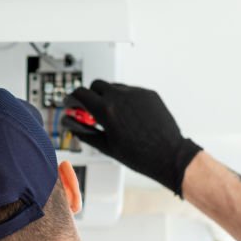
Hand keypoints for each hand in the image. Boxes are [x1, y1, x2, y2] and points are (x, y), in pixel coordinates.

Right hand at [67, 81, 200, 196]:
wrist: (169, 154)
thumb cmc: (140, 155)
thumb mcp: (106, 146)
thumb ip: (85, 132)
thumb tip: (72, 126)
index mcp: (107, 111)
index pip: (80, 94)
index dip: (72, 99)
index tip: (71, 103)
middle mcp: (121, 97)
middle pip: (96, 84)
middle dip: (90, 95)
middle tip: (90, 109)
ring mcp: (136, 93)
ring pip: (113, 86)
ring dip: (107, 97)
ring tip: (112, 116)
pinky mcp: (148, 94)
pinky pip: (130, 91)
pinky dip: (124, 100)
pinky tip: (129, 116)